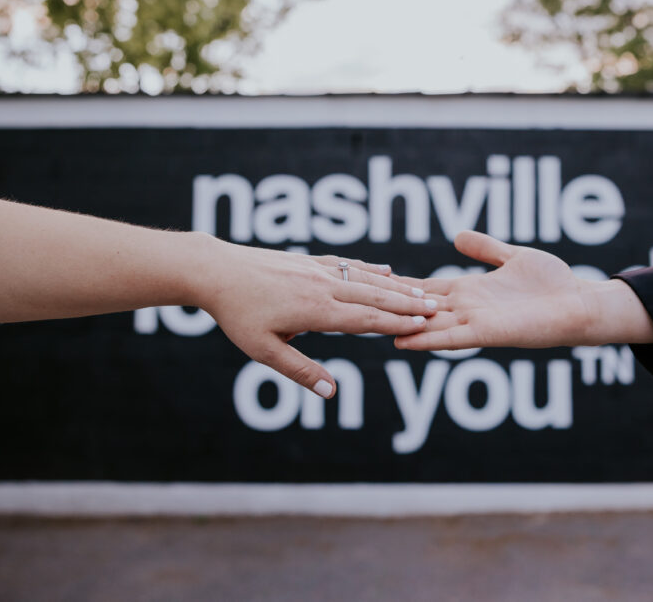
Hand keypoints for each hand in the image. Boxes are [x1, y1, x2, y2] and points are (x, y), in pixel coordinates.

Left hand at [194, 236, 438, 397]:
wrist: (215, 269)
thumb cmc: (237, 314)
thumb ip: (299, 370)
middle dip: (407, 304)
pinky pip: (348, 265)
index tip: (424, 325)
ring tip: (422, 294)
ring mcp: (317, 270)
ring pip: (365, 279)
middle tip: (436, 310)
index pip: (366, 319)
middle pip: (374, 296)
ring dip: (396, 287)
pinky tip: (387, 271)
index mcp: (315, 310)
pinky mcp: (309, 260)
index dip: (397, 323)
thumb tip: (331, 392)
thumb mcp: (263, 351)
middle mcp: (323, 286)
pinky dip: (371, 269)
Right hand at [393, 231, 652, 351]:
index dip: (400, 286)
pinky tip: (404, 340)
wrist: (580, 303)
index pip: (427, 287)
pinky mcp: (489, 333)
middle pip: (420, 307)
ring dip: (401, 327)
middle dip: (391, 307)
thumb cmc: (553, 282)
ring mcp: (476, 322)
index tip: (371, 282)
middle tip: (354, 306)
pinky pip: (452, 337)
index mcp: (470, 290)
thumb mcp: (513, 256)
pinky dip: (428, 339)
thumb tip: (457, 236)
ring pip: (429, 325)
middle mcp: (468, 307)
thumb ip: (485, 248)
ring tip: (369, 329)